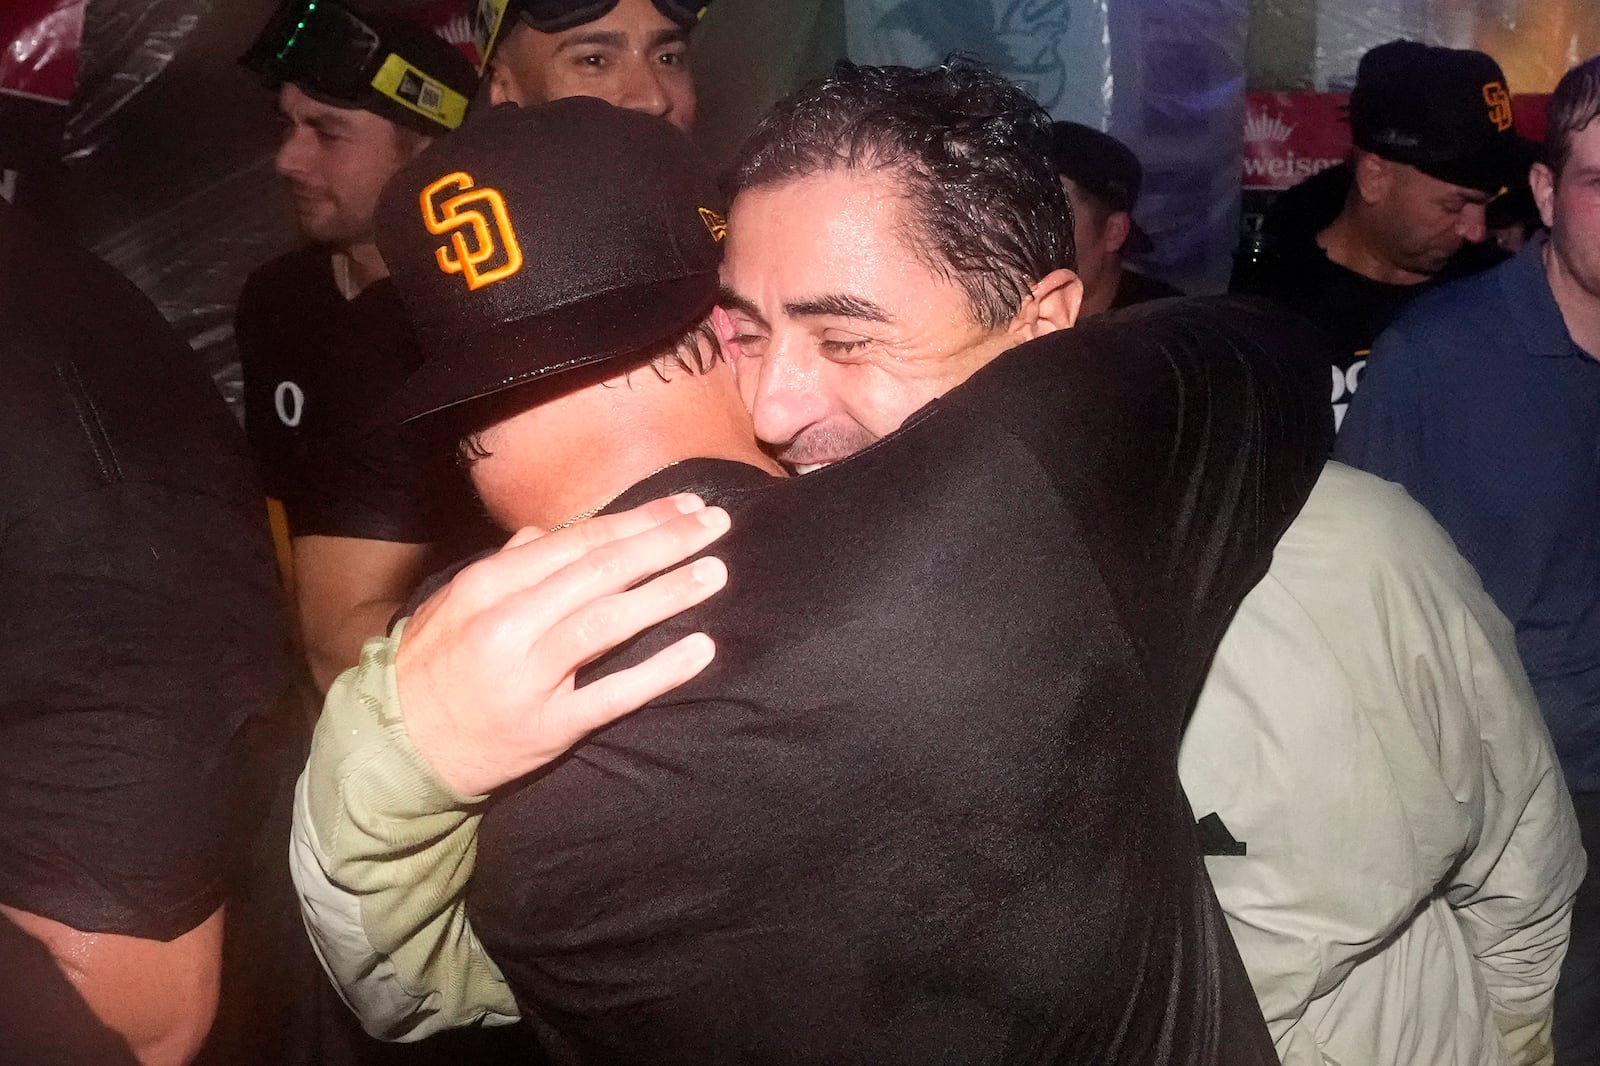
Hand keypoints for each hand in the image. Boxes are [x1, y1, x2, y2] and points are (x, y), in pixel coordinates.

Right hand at [396, 494, 730, 796]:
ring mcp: (530, 676)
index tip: (685, 505)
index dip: (637, 520)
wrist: (397, 749)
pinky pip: (613, 695)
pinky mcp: (548, 727)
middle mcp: (509, 623)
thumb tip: (541, 533)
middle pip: (600, 570)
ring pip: (608, 621)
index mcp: (489, 586)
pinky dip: (660, 671)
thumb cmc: (434, 667)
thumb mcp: (455, 605)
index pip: (577, 541)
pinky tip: (702, 650)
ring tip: (715, 572)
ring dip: (667, 592)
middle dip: (665, 542)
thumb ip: (505, 567)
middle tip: (716, 524)